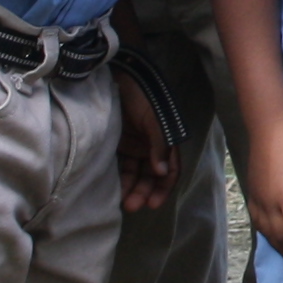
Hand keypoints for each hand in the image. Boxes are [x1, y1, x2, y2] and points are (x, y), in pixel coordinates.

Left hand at [116, 73, 178, 211]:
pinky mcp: (117, 145)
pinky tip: (113, 190)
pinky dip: (118, 179)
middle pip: (151, 176)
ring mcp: (134, 146)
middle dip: (144, 192)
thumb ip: (158, 144)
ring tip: (122, 202)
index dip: (163, 188)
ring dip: (131, 189)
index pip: (170, 170)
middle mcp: (151, 147)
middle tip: (133, 206)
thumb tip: (162, 172)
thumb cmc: (140, 95)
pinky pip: (119, 167)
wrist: (117, 76)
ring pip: (135, 174)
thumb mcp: (153, 118)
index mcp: (165, 141)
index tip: (153, 204)